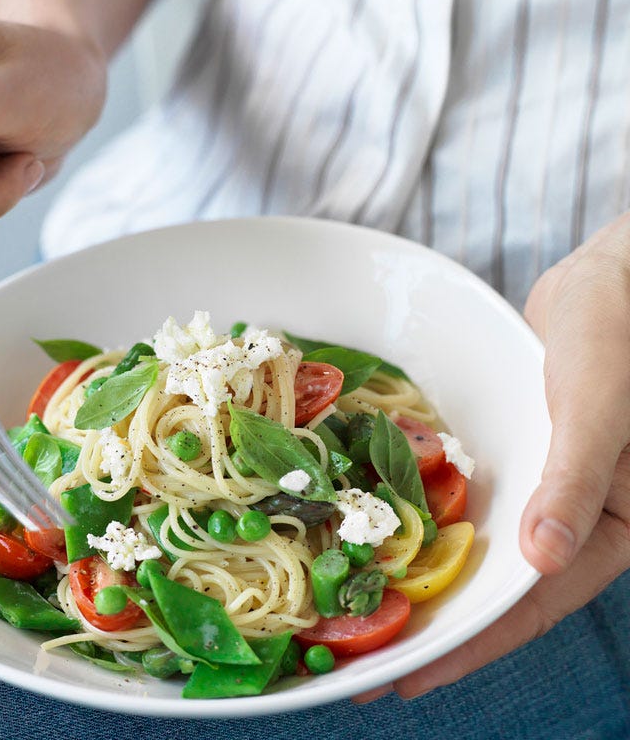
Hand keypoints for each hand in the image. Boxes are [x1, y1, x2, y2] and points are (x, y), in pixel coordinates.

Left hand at [356, 214, 629, 701]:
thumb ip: (576, 481)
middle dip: (427, 624)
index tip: (401, 678)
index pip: (526, 606)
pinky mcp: (507, 456)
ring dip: (417, 576)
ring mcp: (532, 489)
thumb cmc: (617, 337)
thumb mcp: (599, 409)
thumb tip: (543, 560)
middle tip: (356, 659)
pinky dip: (422, 518)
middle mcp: (564, 519)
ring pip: (469, 547)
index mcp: (605, 530)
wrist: (606, 281)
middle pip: (488, 588)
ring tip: (355, 605)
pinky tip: (377, 528)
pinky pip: (461, 500)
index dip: (463, 645)